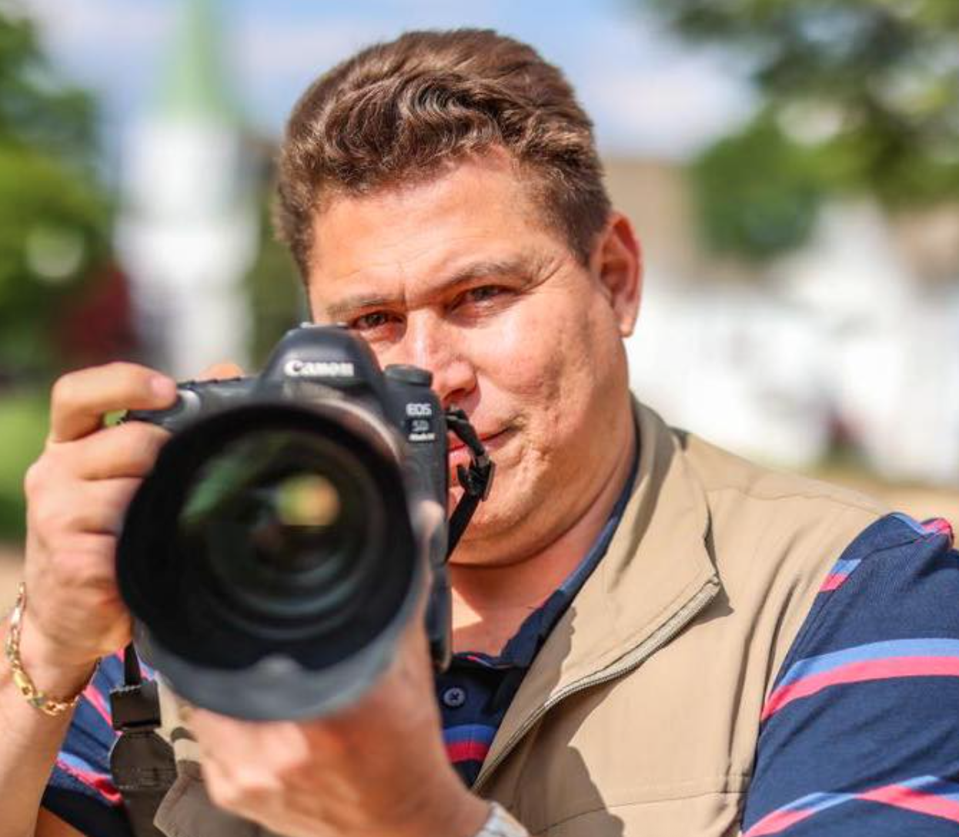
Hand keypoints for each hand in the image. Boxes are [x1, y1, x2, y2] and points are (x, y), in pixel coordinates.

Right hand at [19, 362, 238, 688]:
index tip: (167, 390)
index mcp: (69, 445)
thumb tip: (225, 369)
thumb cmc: (110, 534)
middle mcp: (54, 473)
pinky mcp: (74, 559)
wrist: (70, 615)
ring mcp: (57, 516)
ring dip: (162, 505)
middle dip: (168, 458)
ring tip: (157, 526)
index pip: (77, 394)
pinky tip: (151, 554)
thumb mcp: (128, 473)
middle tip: (175, 486)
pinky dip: (155, 544)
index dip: (123, 383)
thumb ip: (169, 422)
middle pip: (132, 441)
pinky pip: (134, 536)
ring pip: (137, 488)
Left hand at [189, 604, 489, 836]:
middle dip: (227, 641)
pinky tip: (249, 703)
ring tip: (248, 663)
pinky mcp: (232, 793)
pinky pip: (206, 733)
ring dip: (219, 676)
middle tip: (243, 622)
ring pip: (203, 698)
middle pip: (219, 665)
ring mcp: (249, 774)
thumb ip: (402, 590)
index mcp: (331, 709)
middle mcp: (282, 746)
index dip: (240, 612)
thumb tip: (415, 522)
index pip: (254, 644)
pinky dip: (221, 711)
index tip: (239, 589)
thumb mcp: (410, 663)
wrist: (402, 828)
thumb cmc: (410, 747)